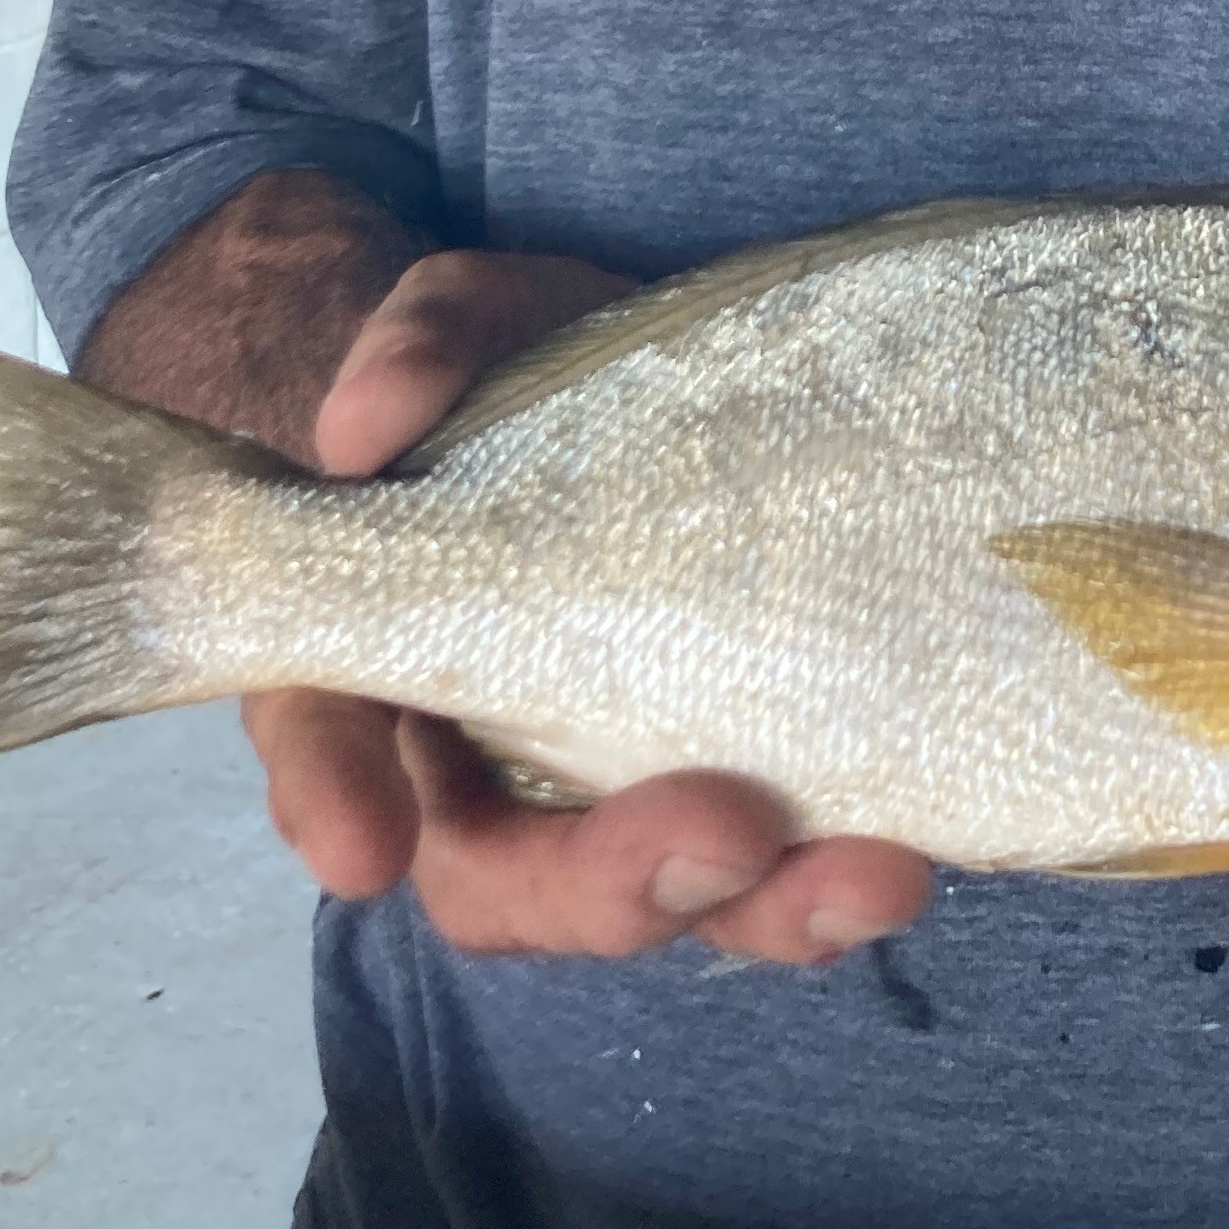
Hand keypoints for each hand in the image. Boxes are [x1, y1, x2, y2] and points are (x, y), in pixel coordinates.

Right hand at [244, 248, 935, 967]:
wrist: (641, 384)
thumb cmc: (516, 366)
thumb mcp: (469, 322)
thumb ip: (421, 348)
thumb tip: (372, 421)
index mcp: (377, 667)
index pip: (324, 750)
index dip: (332, 800)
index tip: (364, 844)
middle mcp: (487, 765)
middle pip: (508, 880)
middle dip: (611, 883)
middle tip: (717, 836)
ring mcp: (621, 790)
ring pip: (662, 898)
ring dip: (760, 906)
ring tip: (867, 873)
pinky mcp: (744, 778)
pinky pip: (775, 865)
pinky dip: (832, 876)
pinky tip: (905, 854)